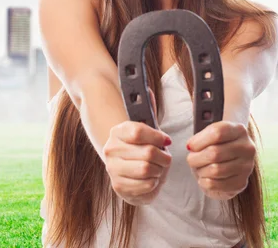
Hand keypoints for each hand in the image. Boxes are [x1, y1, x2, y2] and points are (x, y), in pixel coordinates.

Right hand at [103, 88, 171, 205]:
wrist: (128, 170)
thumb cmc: (142, 147)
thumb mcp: (147, 128)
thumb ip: (148, 109)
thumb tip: (147, 91)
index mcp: (118, 131)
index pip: (138, 132)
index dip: (157, 137)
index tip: (166, 141)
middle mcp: (111, 149)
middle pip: (147, 152)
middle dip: (163, 157)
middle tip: (165, 158)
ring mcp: (113, 169)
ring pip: (147, 169)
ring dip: (159, 170)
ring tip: (158, 168)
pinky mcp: (118, 186)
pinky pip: (146, 185)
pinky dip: (154, 183)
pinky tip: (151, 178)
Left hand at [186, 121, 255, 200]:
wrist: (231, 162)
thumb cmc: (217, 146)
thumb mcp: (211, 135)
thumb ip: (201, 138)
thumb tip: (191, 146)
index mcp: (239, 130)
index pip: (217, 132)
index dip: (199, 141)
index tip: (190, 146)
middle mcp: (246, 148)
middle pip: (214, 153)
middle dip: (196, 158)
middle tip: (191, 160)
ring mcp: (246, 166)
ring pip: (215, 170)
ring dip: (200, 171)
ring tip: (199, 168)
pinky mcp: (241, 183)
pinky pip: (215, 184)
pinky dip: (204, 182)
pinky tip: (204, 178)